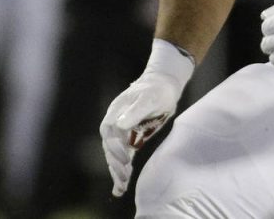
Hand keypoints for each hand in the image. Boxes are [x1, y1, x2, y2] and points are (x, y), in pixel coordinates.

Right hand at [99, 39, 192, 196]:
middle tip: (123, 178)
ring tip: (121, 188)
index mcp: (115, 114)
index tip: (126, 158)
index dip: (114, 147)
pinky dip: (122, 171)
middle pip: (110, 148)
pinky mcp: (132, 140)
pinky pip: (124, 158)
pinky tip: (121, 187)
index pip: (109, 134)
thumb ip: (134, 112)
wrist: (164, 86)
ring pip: (115, 155)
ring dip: (117, 171)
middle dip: (115, 164)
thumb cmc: (156, 89)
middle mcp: (116, 124)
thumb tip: (119, 125)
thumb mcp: (148, 98)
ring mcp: (123, 133)